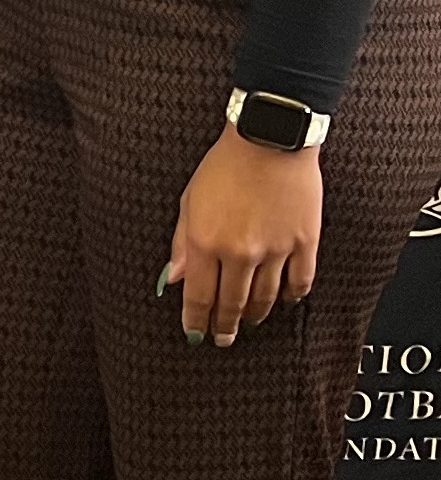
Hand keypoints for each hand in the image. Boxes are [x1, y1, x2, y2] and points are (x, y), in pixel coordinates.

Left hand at [161, 125, 322, 347]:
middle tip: (224, 339)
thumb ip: (182, 244)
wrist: (268, 140)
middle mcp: (241, 252)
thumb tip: (174, 279)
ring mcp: (276, 250)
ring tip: (250, 322)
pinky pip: (300, 281)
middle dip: (226, 325)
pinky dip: (293, 296)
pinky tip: (287, 302)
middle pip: (233, 303)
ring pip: (266, 298)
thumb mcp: (189, 201)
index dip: (197, 321)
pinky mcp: (305, 242)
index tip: (195, 335)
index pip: (200, 296)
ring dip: (256, 314)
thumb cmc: (223, 166)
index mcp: (207, 242)